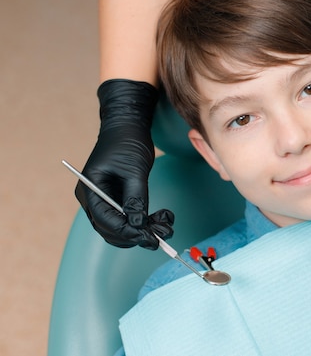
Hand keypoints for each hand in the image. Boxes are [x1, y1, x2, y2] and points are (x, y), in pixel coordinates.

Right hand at [75, 79, 173, 248]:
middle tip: (163, 235)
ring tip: (166, 225)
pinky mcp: (116, 199)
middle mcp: (92, 198)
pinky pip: (127, 217)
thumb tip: (137, 225)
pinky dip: (144, 220)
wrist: (127, 125)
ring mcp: (103, 200)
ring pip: (121, 227)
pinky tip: (162, 216)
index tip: (150, 238)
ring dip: (144, 229)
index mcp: (90, 189)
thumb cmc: (127, 142)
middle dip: (137, 234)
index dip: (128, 232)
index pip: (106, 221)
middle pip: (111, 229)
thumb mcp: (134, 170)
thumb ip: (135, 198)